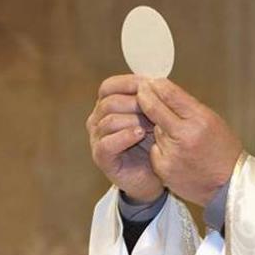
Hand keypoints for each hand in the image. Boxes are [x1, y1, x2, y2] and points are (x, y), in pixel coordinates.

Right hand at [86, 74, 164, 202]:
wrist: (153, 176)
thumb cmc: (153, 144)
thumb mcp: (154, 116)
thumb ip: (151, 98)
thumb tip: (156, 78)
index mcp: (107, 106)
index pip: (109, 86)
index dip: (129, 83)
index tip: (150, 84)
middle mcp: (97, 120)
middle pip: (110, 101)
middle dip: (136, 102)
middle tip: (156, 110)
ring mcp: (97, 139)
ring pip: (109, 120)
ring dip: (133, 119)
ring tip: (153, 125)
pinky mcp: (101, 157)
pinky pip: (107, 143)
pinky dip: (124, 136)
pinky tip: (140, 134)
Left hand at [138, 79, 242, 205]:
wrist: (228, 184)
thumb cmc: (223, 151)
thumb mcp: (213, 121)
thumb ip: (189, 108)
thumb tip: (165, 92)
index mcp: (200, 120)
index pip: (170, 94)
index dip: (157, 85)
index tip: (151, 82)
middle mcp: (184, 135)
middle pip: (154, 109)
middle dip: (145, 98)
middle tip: (141, 92)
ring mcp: (172, 153)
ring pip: (156, 130)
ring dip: (160, 129)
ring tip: (179, 138)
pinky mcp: (164, 168)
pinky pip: (155, 150)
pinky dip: (162, 150)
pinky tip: (177, 155)